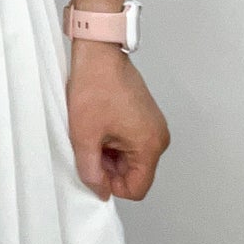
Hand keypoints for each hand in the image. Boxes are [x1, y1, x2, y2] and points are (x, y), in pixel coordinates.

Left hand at [65, 41, 170, 200]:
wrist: (98, 52)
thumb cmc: (94, 87)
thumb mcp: (84, 136)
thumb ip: (91, 171)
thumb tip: (100, 191)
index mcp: (150, 145)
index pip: (136, 189)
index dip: (111, 186)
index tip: (92, 168)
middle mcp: (158, 137)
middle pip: (135, 173)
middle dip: (109, 167)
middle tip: (88, 146)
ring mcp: (154, 125)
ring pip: (131, 157)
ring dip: (110, 153)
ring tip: (92, 133)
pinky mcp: (145, 115)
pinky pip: (131, 140)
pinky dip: (114, 139)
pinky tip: (98, 124)